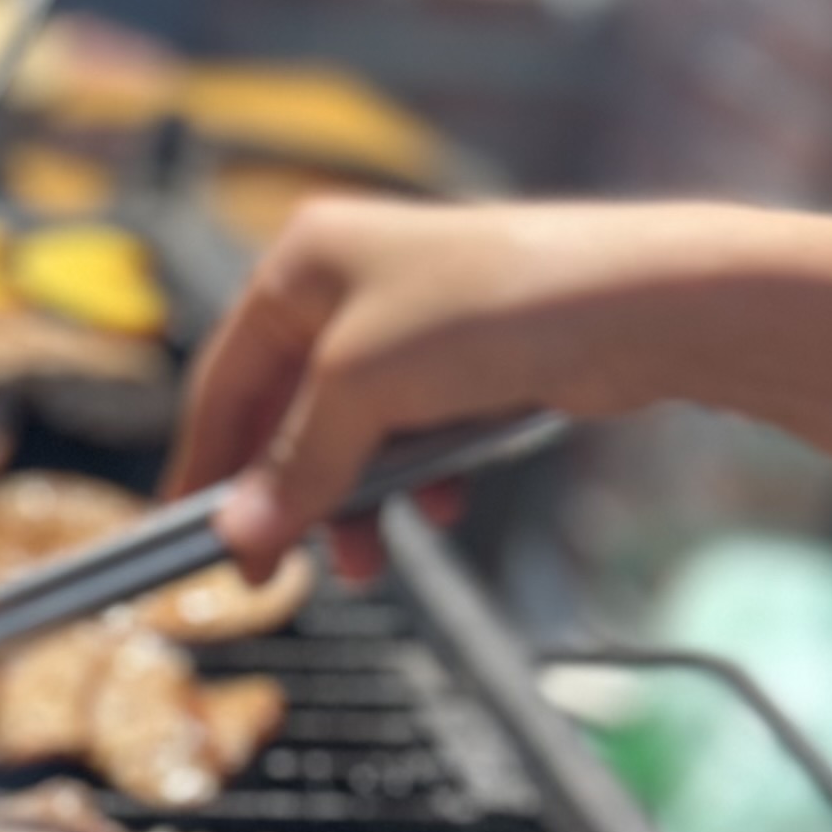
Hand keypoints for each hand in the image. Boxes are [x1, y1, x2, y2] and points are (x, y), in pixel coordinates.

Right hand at [169, 197, 778, 576]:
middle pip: (288, 415)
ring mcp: (411, 324)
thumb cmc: (494, 306)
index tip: (191, 538)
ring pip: (352, 436)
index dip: (205, 465)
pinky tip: (443, 508)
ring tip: (367, 559)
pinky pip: (412, 438)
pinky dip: (417, 482)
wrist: (640, 305)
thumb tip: (235, 538)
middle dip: (293, 496)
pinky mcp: (467, 361)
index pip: (224, 379)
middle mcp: (350, 283)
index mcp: (303, 261)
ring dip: (355, 503)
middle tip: (280, 569)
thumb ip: (295, 469)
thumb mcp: (364, 390)